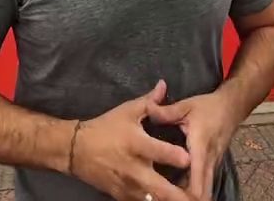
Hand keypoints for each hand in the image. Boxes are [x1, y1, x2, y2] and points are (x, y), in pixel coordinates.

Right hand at [72, 80, 193, 200]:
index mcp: (135, 144)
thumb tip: (164, 85)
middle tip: (198, 197)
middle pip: (159, 188)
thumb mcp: (126, 111)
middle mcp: (133, 168)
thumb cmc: (105, 127)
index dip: (174, 156)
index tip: (190, 159)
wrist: (76, 150)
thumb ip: (149, 102)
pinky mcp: (122, 196)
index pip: (158, 151)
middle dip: (179, 195)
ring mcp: (127, 186)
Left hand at [147, 90, 240, 200]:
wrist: (231, 107)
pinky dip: (195, 191)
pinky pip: (205, 183)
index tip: (173, 198)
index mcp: (200, 146)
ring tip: (173, 198)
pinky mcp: (213, 165)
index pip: (196, 174)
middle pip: (203, 190)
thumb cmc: (207, 107)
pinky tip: (181, 193)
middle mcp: (209, 160)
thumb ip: (166, 111)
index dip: (187, 192)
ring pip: (206, 189)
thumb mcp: (186, 106)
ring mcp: (213, 164)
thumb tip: (146, 109)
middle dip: (188, 199)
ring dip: (192, 196)